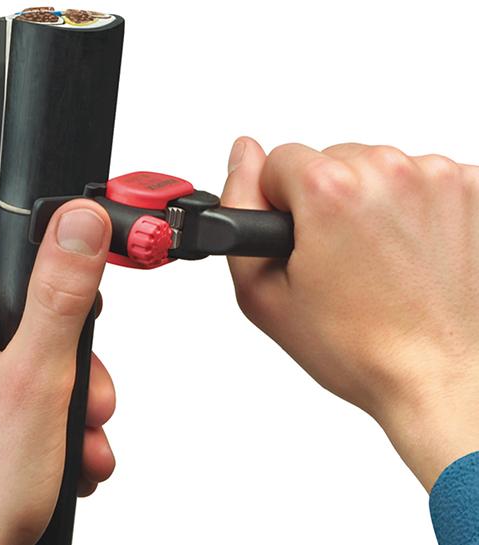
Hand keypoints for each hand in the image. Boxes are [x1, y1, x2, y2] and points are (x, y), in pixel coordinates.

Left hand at [0, 199, 114, 544]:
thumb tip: (79, 223)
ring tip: (83, 438)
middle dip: (73, 358)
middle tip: (92, 394)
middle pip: (24, 318)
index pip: (1, 255)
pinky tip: (67, 453)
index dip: (51, 270)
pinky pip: (14, 397)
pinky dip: (48, 421)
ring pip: (27, 364)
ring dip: (69, 399)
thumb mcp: (39, 375)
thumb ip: (62, 293)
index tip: (80, 299)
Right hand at [222, 137, 478, 491]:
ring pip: (374, 168)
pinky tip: (409, 252)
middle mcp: (388, 172)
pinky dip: (409, 208)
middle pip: (330, 160)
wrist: (438, 376)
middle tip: (340, 258)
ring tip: (377, 261)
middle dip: (325, 202)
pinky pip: (418, 179)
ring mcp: (437, 178)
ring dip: (368, 203)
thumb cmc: (358, 347)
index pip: (279, 159)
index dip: (280, 204)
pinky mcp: (472, 189)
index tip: (302, 239)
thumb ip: (238, 207)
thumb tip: (243, 154)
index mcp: (332, 191)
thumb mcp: (264, 291)